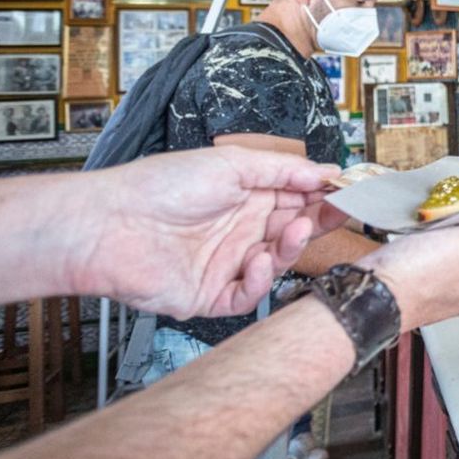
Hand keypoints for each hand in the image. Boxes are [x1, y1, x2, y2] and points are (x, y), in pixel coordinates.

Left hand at [81, 147, 338, 318]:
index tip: (348, 191)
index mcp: (245, 194)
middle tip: (340, 213)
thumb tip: (325, 171)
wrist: (110, 225)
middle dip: (319, 220)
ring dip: (292, 247)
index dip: (323, 195)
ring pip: (277, 262)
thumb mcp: (231, 163)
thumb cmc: (160, 186)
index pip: (296, 195)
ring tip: (295, 230)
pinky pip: (249, 295)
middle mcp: (239, 228)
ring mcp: (226, 262)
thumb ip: (283, 170)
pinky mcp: (211, 295)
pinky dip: (260, 281)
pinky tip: (256, 260)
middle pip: (294, 228)